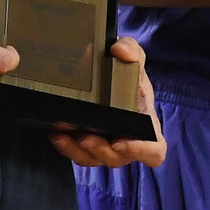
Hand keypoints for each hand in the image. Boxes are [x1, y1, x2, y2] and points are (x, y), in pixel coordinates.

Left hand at [52, 38, 165, 167]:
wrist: (107, 74)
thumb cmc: (127, 74)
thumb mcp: (132, 56)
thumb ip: (131, 50)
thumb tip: (120, 50)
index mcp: (146, 126)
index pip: (154, 151)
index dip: (141, 150)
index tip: (121, 142)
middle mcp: (128, 141)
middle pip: (118, 157)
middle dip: (100, 149)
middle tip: (84, 136)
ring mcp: (106, 146)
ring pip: (94, 159)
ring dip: (78, 151)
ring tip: (62, 135)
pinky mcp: (86, 146)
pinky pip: (77, 154)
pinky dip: (65, 147)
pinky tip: (54, 133)